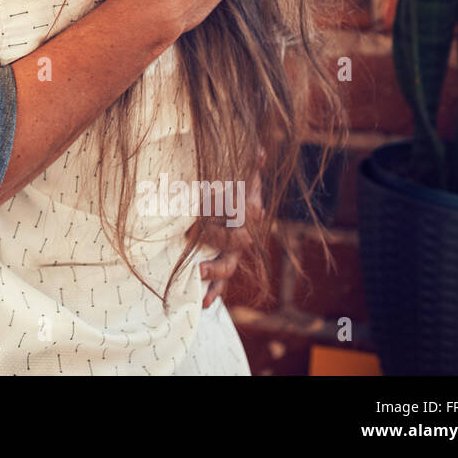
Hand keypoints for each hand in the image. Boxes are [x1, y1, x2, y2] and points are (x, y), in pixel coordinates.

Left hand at [193, 156, 265, 308]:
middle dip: (217, 248)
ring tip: (200, 289)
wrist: (227, 186)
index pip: (243, 213)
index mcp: (246, 209)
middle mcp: (241, 231)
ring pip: (227, 267)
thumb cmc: (230, 175)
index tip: (204, 208)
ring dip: (214, 278)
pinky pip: (220, 279)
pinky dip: (213, 292)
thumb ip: (247, 159)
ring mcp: (231, 249)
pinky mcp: (219, 259)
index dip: (227, 212)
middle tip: (197, 256)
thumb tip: (259, 153)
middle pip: (235, 244)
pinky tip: (204, 304)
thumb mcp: (237, 165)